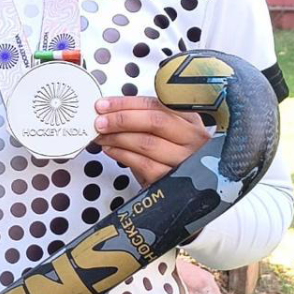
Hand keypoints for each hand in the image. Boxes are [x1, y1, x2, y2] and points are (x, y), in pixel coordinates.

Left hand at [92, 95, 209, 186]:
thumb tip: (112, 112)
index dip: (126, 103)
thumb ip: (145, 120)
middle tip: (101, 121)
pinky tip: (111, 150)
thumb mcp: (168, 132)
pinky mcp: (172, 179)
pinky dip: (122, 155)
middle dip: (121, 119)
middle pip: (154, 121)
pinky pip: (142, 164)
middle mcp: (192, 138)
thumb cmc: (173, 155)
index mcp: (190, 120)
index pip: (156, 104)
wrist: (186, 189)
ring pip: (146, 143)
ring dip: (118, 138)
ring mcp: (184, 159)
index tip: (105, 105)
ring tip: (103, 136)